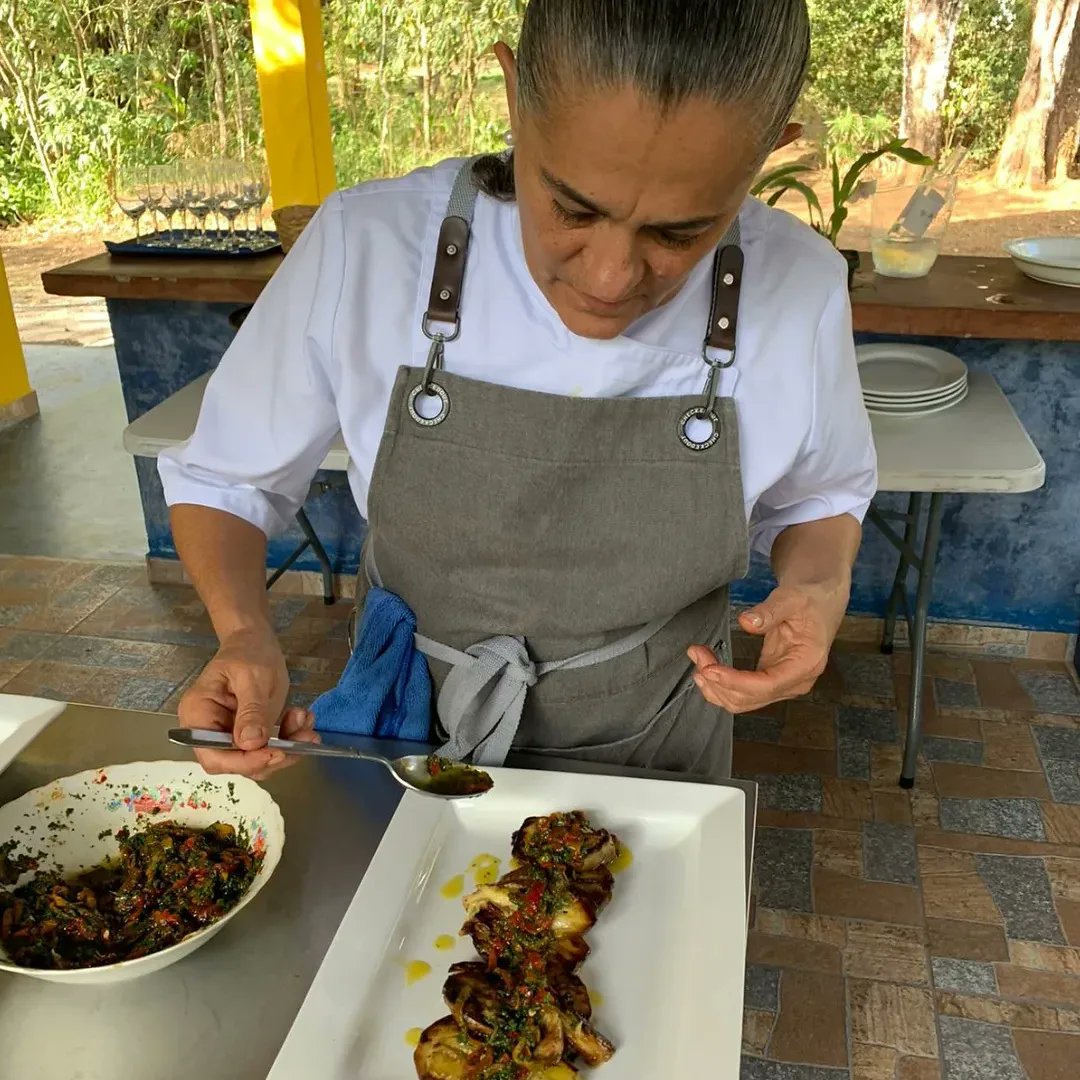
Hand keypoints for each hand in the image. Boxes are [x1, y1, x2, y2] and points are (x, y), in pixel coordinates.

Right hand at [177, 629, 318, 778]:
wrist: (255, 640)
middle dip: (273, 755)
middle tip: (304, 738)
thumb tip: (249, 743)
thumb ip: (251, 710)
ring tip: (305, 721)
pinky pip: (269, 747)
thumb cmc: (248, 651)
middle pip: (237, 763)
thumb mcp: (252, 677)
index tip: (276, 752)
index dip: (244, 762)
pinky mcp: (250, 734)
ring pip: (258, 758)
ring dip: (287, 747)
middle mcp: (209, 731)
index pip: (214, 756)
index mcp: (198, 716)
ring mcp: (230, 734)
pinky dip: (290, 739)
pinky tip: (303, 720)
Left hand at [688, 583, 845, 713]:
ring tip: (697, 659)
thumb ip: (769, 611)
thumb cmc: (808, 600)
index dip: (735, 681)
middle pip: (751, 698)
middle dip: (719, 681)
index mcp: (806, 664)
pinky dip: (721, 687)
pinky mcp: (771, 683)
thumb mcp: (791, 598)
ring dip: (716, 686)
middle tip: (697, 654)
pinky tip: (705, 671)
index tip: (709, 669)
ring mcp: (783, 686)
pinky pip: (743, 695)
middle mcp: (796, 683)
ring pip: (743, 702)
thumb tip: (745, 622)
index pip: (766, 685)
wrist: (818, 603)